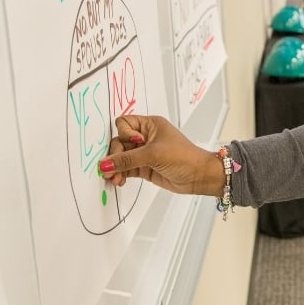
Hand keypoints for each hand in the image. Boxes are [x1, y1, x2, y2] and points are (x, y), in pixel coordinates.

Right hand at [98, 115, 223, 196]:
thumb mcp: (154, 154)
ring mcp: (144, 153)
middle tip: (113, 168)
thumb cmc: (184, 157)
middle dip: (115, 155)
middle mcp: (145, 137)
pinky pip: (126, 168)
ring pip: (121, 157)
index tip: (134, 144)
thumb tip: (105, 164)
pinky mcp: (144, 167)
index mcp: (150, 125)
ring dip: (115, 167)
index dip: (124, 134)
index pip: (124, 123)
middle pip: (119, 142)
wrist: (198, 176)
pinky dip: (120, 174)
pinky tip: (119, 181)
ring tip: (115, 178)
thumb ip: (127, 159)